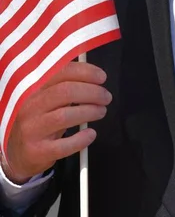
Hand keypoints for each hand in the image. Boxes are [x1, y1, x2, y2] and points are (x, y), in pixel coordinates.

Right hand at [1, 61, 111, 183]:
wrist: (17, 153)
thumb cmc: (39, 120)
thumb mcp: (46, 99)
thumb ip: (65, 85)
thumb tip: (94, 75)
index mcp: (34, 88)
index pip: (61, 72)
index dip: (85, 72)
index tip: (102, 77)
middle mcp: (29, 106)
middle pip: (66, 92)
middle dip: (92, 92)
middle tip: (106, 97)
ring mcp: (31, 129)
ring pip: (64, 116)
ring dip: (89, 111)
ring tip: (101, 111)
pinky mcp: (36, 151)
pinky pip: (62, 146)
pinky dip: (80, 139)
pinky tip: (91, 134)